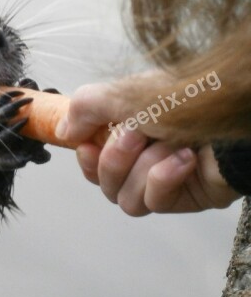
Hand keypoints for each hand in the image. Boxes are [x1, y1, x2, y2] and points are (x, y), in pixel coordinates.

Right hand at [58, 82, 240, 214]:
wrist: (234, 110)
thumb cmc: (187, 97)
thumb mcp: (122, 93)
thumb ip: (84, 108)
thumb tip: (63, 131)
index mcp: (129, 129)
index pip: (92, 161)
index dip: (86, 158)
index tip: (87, 144)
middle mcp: (144, 156)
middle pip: (103, 183)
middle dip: (115, 159)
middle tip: (138, 135)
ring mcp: (165, 180)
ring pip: (125, 198)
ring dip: (142, 169)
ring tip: (169, 147)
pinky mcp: (186, 198)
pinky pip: (154, 203)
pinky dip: (163, 179)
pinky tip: (184, 160)